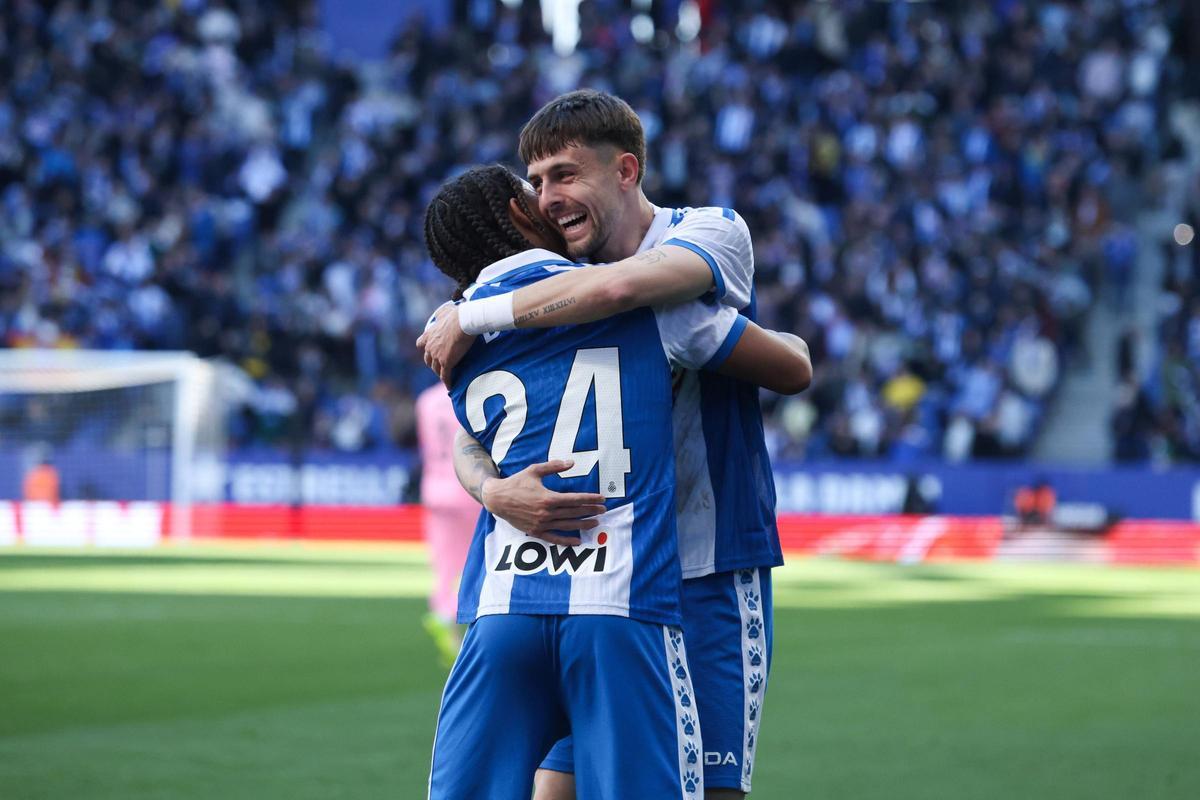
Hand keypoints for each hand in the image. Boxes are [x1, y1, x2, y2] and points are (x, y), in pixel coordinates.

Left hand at [416, 302, 474, 386]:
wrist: (463, 322)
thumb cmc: (457, 315)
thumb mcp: (446, 311)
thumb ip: (441, 314)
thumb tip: (442, 312)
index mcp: (429, 335)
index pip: (420, 344)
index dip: (425, 348)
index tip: (429, 350)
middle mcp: (430, 347)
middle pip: (427, 359)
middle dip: (432, 363)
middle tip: (439, 365)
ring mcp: (437, 356)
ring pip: (435, 369)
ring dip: (439, 373)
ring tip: (445, 376)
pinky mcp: (446, 362)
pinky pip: (445, 376)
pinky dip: (447, 382)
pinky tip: (450, 387)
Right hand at [481, 460, 606, 545]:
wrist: (497, 499)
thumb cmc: (516, 482)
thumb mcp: (534, 470)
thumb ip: (554, 466)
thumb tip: (571, 463)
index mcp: (548, 498)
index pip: (575, 499)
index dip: (590, 499)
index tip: (602, 499)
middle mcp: (546, 513)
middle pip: (574, 513)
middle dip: (590, 511)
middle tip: (603, 510)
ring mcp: (541, 524)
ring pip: (567, 526)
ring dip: (583, 525)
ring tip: (596, 523)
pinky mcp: (535, 532)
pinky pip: (554, 539)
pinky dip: (566, 541)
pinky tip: (578, 541)